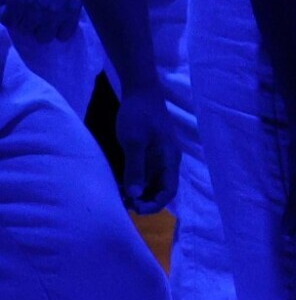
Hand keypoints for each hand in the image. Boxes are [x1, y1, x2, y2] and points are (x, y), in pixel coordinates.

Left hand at [113, 87, 180, 213]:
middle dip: (145, 201)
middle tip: (124, 203)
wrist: (141, 91)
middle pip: (162, 190)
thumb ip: (136, 169)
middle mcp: (167, 162)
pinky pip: (147, 175)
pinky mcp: (150, 153)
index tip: (134, 208)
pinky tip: (122, 184)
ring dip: (140, 193)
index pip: (169, 191)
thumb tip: (135, 196)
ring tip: (121, 196)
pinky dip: (136, 183)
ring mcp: (159, 157)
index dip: (154, 204)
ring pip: (154, 184)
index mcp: (169, 160)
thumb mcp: (134, 142)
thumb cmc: (139, 115)